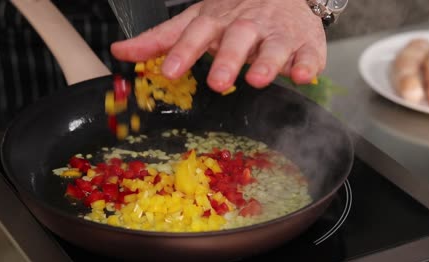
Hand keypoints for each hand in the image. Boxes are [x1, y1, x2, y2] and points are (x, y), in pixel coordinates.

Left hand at [110, 0, 326, 92]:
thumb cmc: (234, 13)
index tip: (169, 71)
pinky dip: (308, 64)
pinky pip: (308, 53)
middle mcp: (247, 24)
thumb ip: (161, 39)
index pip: (197, 33)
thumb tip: (120, 52)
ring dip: (267, 62)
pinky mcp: (304, 42)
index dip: (183, 52)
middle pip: (237, 38)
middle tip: (217, 81)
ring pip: (274, 46)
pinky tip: (303, 75)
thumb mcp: (196, 21)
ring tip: (258, 78)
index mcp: (218, 20)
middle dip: (228, 59)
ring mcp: (277, 32)